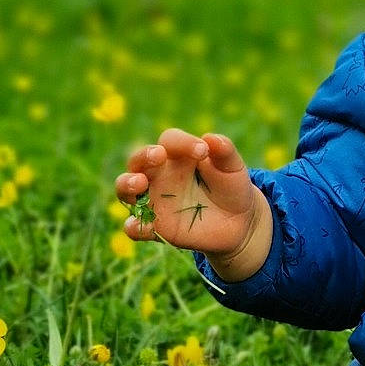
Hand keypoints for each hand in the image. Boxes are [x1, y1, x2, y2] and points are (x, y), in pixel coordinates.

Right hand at [115, 130, 272, 280]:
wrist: (239, 224)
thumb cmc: (232, 188)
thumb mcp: (233, 168)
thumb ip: (224, 151)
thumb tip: (211, 138)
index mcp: (178, 156)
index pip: (169, 141)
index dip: (183, 142)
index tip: (203, 151)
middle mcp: (160, 175)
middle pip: (137, 160)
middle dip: (143, 156)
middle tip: (158, 155)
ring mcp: (154, 201)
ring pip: (126, 189)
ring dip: (127, 184)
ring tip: (140, 183)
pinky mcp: (156, 227)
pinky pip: (135, 227)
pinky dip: (133, 226)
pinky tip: (141, 226)